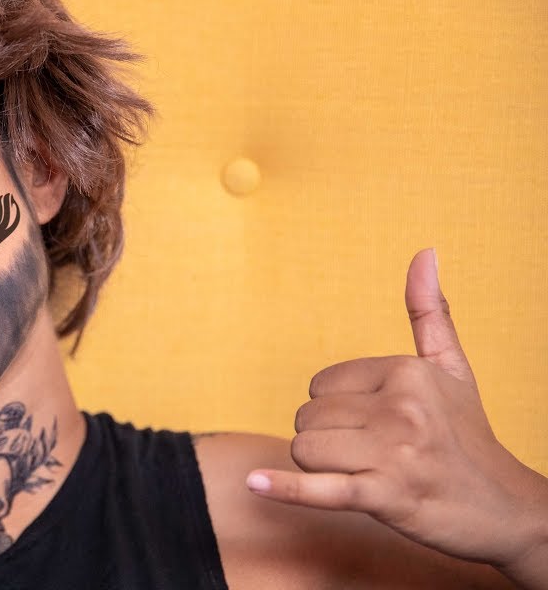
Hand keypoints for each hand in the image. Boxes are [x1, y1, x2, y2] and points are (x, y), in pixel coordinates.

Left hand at [247, 249, 547, 574]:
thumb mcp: (451, 368)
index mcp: (407, 372)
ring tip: (366, 473)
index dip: (337, 410)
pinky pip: (321, 488)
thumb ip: (429, 311)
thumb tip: (425, 251)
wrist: (506, 509)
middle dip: (327, 440)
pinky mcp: (385, 494)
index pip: (319, 386)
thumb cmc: (466, 435)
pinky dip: (287, 489)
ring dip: (321, 468)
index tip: (378, 425)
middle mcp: (401, 407)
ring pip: (304, 449)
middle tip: (373, 454)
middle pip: (306, 418)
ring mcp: (394, 452)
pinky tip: (255, 483)